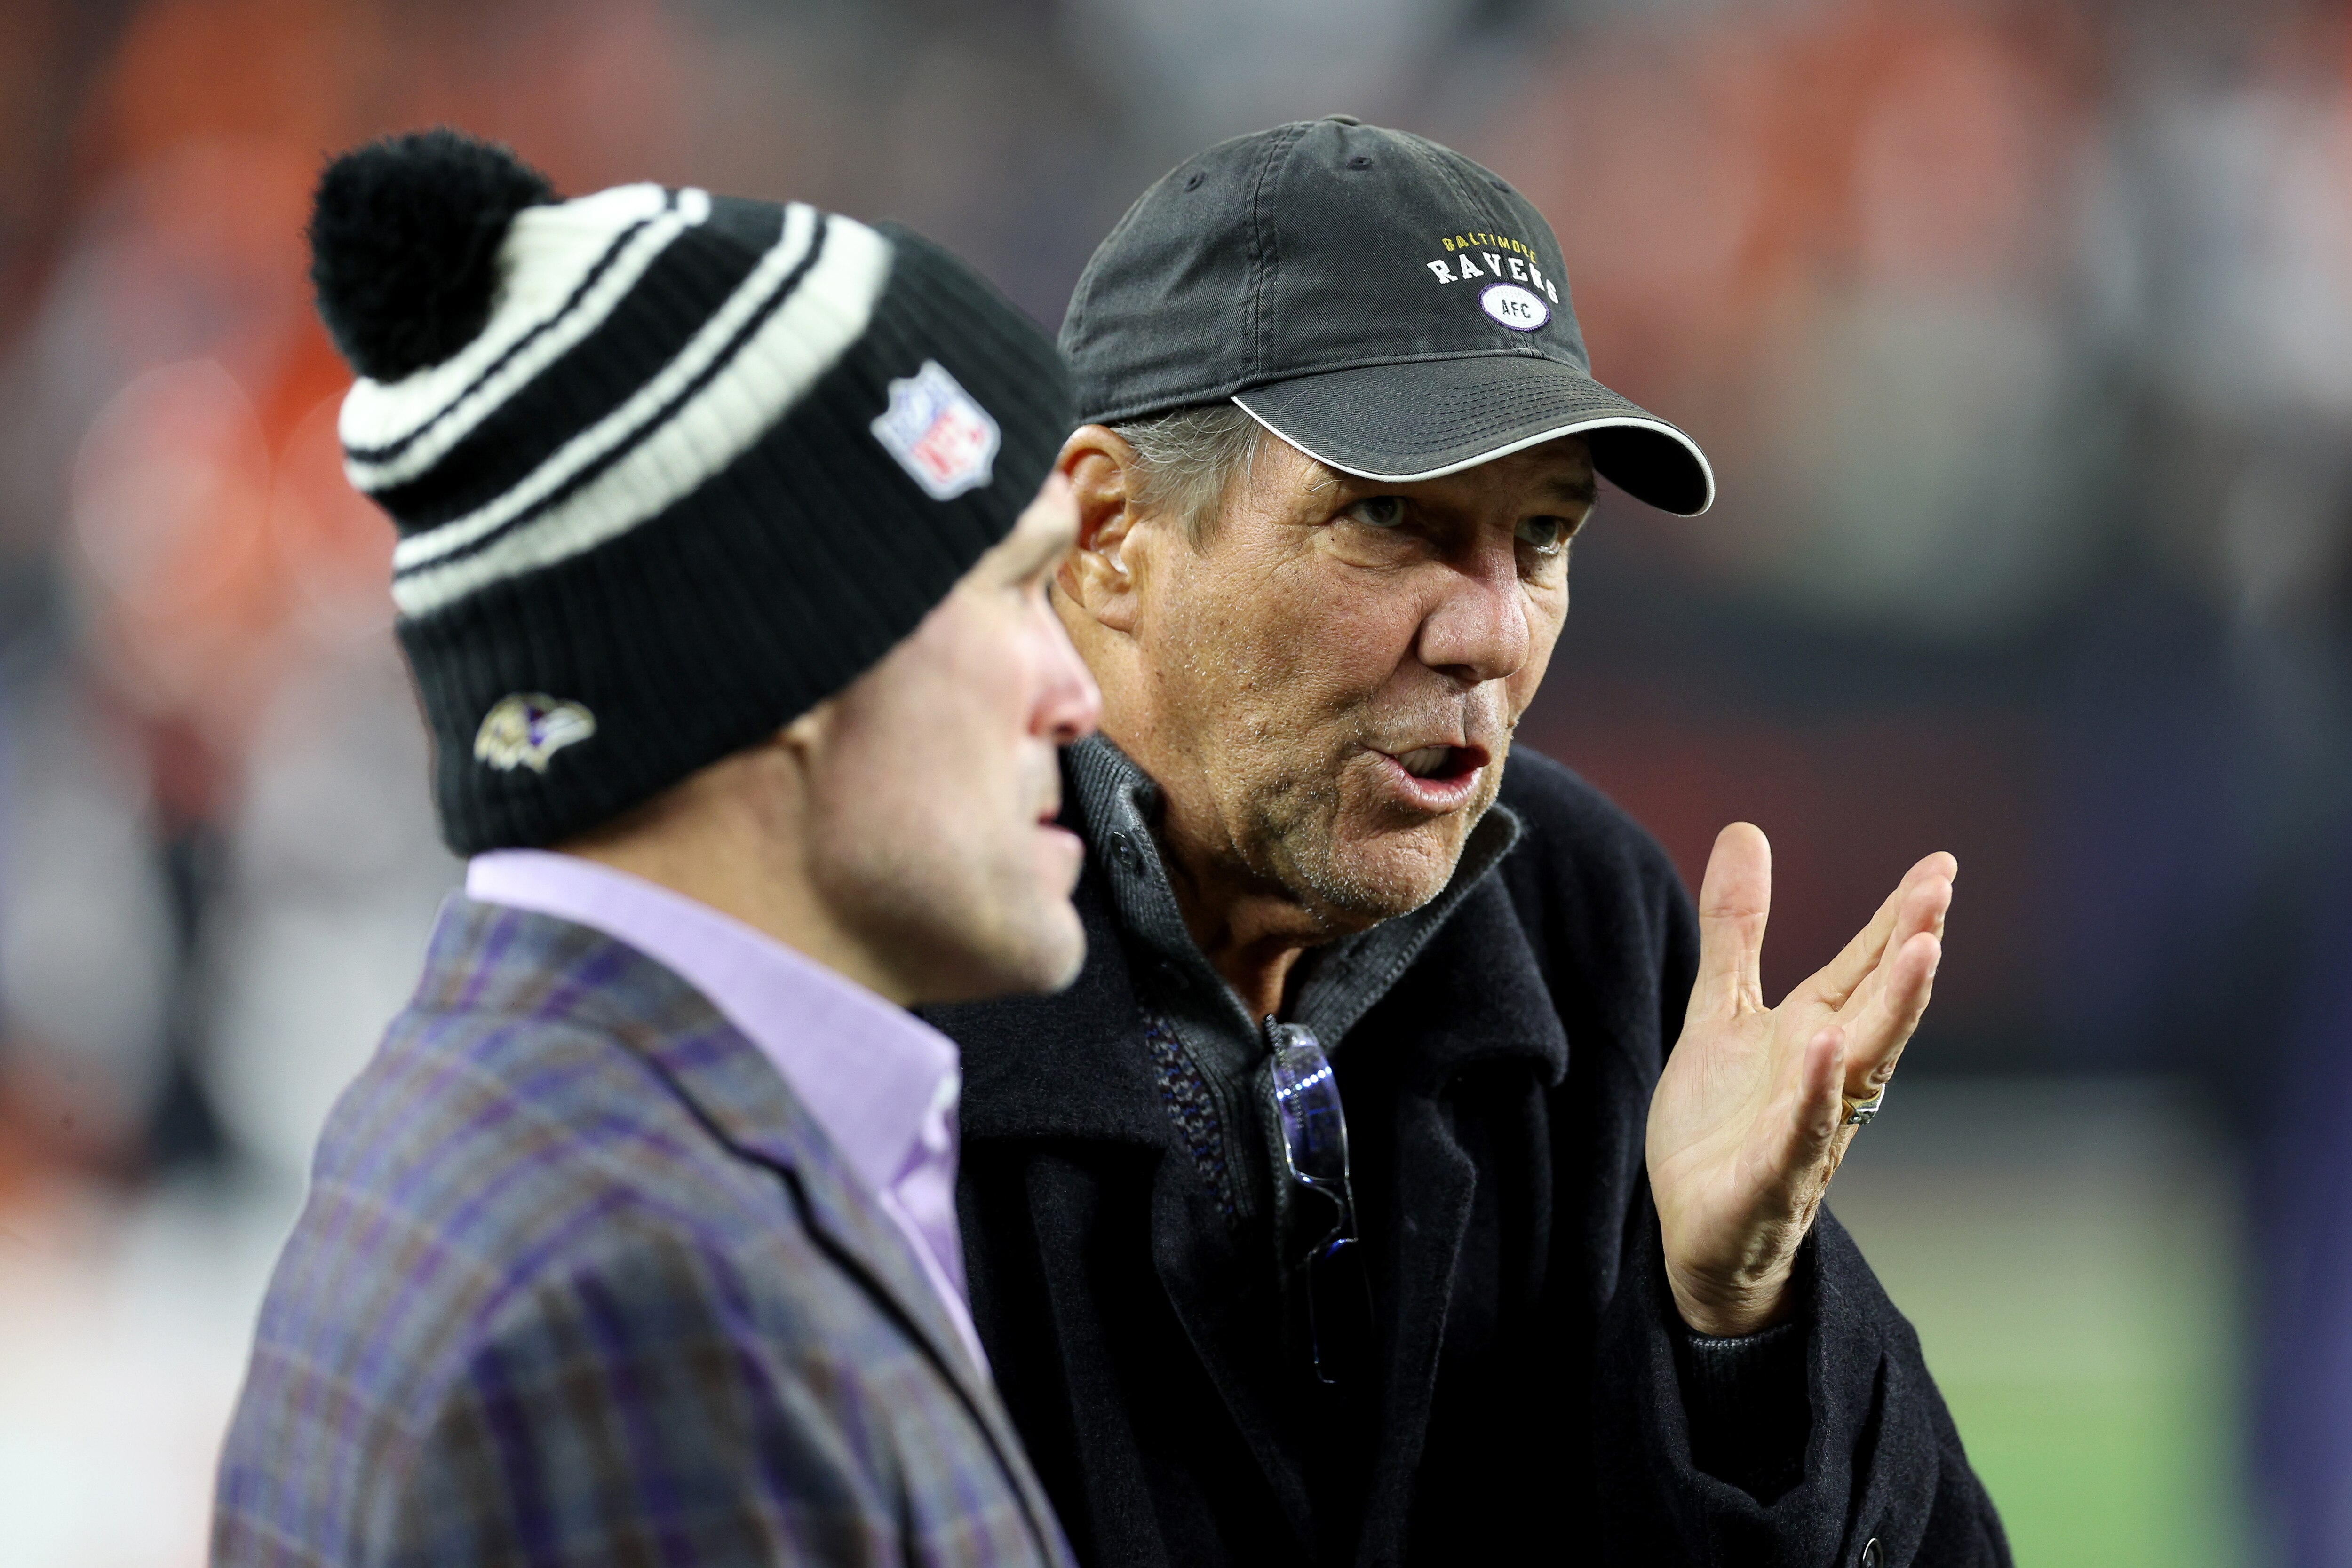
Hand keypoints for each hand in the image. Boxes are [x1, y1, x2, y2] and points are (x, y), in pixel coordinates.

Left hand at [1645, 824, 1953, 1336]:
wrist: (1699, 1232)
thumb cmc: (1724, 1124)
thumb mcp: (1721, 1012)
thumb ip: (1738, 931)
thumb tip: (1747, 831)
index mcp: (1815, 1035)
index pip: (1865, 968)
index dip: (1900, 918)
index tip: (1940, 866)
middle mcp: (1825, 1077)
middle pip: (1878, 1005)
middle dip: (1910, 948)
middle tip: (1940, 891)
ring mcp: (1805, 1128)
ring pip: (1861, 1065)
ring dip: (1892, 1010)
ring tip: (1920, 950)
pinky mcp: (1770, 1179)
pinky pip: (1799, 1133)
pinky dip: (1815, 1093)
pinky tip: (1828, 1048)